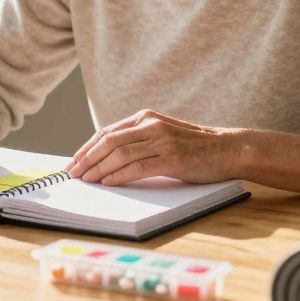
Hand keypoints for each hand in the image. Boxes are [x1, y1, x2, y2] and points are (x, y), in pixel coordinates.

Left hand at [66, 109, 235, 185]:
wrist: (226, 149)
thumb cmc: (193, 147)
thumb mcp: (162, 135)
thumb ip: (139, 140)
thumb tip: (107, 157)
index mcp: (146, 117)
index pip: (107, 132)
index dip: (87, 148)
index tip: (74, 162)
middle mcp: (151, 125)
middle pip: (108, 141)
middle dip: (87, 159)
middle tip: (73, 174)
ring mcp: (161, 140)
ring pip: (119, 154)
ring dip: (98, 169)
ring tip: (86, 180)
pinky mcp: (171, 158)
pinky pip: (137, 167)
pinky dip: (118, 176)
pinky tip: (107, 183)